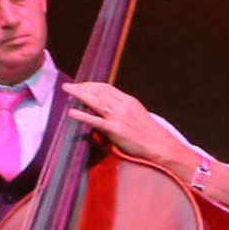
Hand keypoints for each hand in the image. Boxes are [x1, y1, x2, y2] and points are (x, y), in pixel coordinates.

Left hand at [62, 81, 189, 169]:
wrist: (160, 144)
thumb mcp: (138, 115)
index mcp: (129, 101)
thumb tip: (111, 109)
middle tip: (69, 85)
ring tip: (67, 90)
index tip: (82, 85)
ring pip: (96, 101)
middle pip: (99, 91)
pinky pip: (95, 121)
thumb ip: (124, 109)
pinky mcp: (115, 129)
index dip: (92, 85)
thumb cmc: (150, 133)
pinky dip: (82, 115)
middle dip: (82, 87)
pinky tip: (72, 112)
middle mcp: (123, 105)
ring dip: (79, 94)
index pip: (107, 87)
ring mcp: (118, 117)